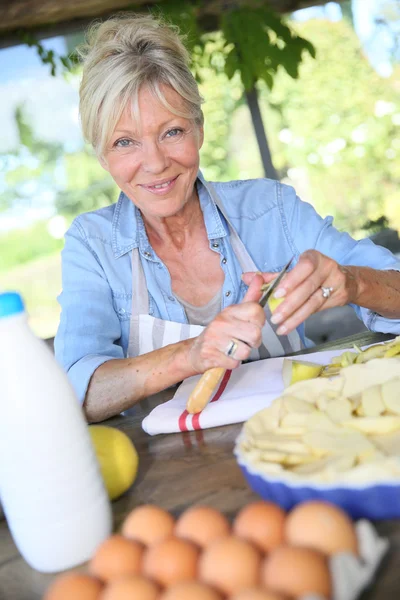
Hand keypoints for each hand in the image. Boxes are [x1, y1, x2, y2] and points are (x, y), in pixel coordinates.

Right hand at [187, 274, 265, 372]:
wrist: (195, 351)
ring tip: (233, 349)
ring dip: (242, 354)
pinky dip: (232, 363)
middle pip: (255, 334)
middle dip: (253, 342)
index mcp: (229, 311)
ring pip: (245, 351)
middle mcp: (221, 322)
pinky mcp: (211, 355)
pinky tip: (225, 357)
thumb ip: (250, 297)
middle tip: (243, 341)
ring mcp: (215, 339)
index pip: (256, 311)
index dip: (259, 322)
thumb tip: (259, 277)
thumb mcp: (233, 313)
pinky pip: (234, 363)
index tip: (251, 326)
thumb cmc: (219, 333)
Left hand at [242, 250, 357, 335]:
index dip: (291, 280)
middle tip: (275, 316)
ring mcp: (335, 283)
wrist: (348, 280)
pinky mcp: (339, 297)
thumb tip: (247, 277)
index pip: (304, 267)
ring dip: (295, 316)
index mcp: (314, 257)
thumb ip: (271, 276)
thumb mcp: (296, 272)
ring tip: (280, 325)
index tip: (278, 293)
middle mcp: (327, 268)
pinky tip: (289, 326)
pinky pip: (317, 310)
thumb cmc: (314, 274)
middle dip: (290, 304)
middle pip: (307, 287)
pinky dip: (301, 319)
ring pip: (313, 302)